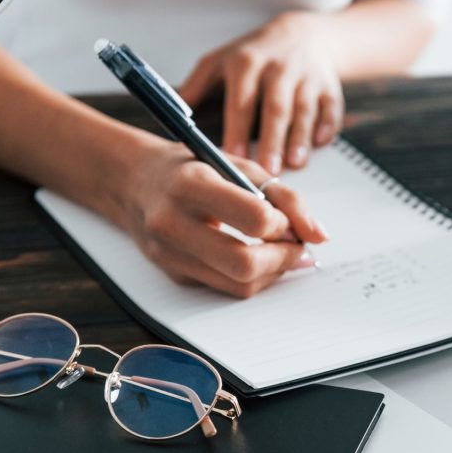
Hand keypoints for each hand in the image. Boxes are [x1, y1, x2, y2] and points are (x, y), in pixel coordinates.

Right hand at [117, 140, 327, 297]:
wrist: (132, 181)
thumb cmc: (191, 167)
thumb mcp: (237, 163)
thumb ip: (284, 196)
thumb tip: (318, 235)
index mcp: (190, 184)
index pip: (253, 218)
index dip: (281, 225)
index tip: (287, 221)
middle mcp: (172, 222)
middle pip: (244, 263)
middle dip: (282, 259)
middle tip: (297, 247)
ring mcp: (169, 254)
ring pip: (237, 285)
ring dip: (272, 273)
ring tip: (282, 252)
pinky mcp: (172, 274)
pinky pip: (224, 288)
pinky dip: (251, 277)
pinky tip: (257, 258)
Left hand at [179, 12, 344, 173]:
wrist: (301, 36)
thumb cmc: (255, 56)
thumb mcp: (219, 62)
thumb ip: (195, 88)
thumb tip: (170, 118)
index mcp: (247, 64)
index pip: (241, 101)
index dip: (238, 130)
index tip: (233, 157)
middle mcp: (278, 69)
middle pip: (275, 108)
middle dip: (272, 140)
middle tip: (267, 171)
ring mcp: (306, 77)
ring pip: (304, 110)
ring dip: (299, 138)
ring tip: (295, 164)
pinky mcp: (329, 87)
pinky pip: (330, 108)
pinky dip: (326, 127)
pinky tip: (319, 144)